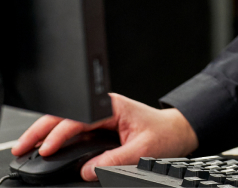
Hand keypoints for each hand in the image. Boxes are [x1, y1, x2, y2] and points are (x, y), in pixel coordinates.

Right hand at [12, 92, 198, 181]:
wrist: (176, 132)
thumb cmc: (163, 134)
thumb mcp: (143, 149)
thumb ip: (116, 160)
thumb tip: (88, 170)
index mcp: (113, 106)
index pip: (80, 116)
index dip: (61, 132)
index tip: (47, 148)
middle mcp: (103, 110)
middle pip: (65, 115)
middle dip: (41, 130)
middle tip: (23, 147)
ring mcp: (98, 119)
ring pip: (65, 123)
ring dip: (44, 135)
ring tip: (25, 148)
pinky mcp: (97, 129)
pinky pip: (72, 134)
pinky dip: (55, 141)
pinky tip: (43, 150)